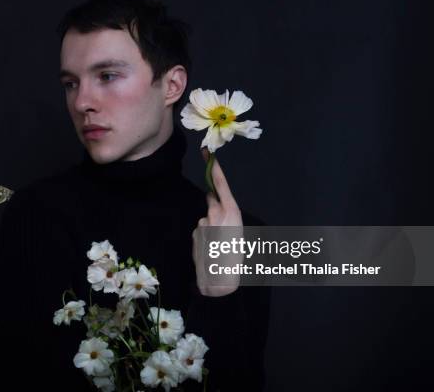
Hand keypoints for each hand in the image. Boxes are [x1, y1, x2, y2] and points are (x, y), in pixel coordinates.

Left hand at [193, 149, 243, 296]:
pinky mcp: (194, 233)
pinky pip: (200, 230)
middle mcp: (215, 213)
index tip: (206, 153)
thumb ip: (227, 218)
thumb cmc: (237, 258)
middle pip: (211, 200)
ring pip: (205, 218)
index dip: (213, 167)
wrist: (221, 279)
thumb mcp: (239, 234)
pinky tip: (210, 249)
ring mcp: (203, 223)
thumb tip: (215, 214)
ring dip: (210, 226)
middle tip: (222, 223)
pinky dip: (204, 236)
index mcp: (231, 211)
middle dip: (215, 205)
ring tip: (218, 244)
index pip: (220, 183)